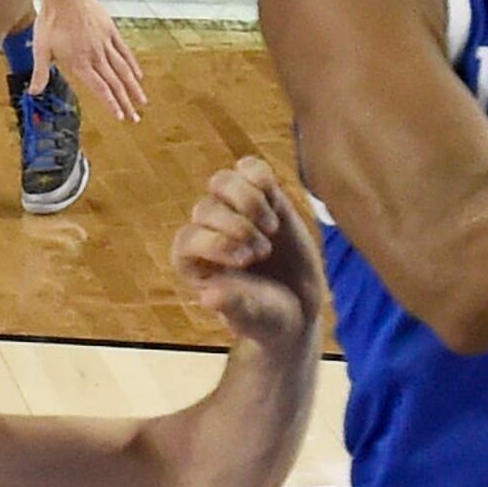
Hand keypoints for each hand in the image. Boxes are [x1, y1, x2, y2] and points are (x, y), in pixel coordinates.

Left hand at [28, 0, 148, 121]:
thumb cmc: (50, 20)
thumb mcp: (40, 49)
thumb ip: (40, 73)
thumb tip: (34, 92)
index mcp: (79, 62)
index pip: (99, 88)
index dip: (111, 104)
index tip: (120, 117)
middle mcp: (96, 55)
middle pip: (115, 83)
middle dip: (126, 102)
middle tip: (135, 118)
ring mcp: (105, 43)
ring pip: (123, 69)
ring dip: (133, 87)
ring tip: (142, 101)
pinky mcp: (110, 31)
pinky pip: (124, 51)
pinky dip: (132, 65)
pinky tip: (138, 75)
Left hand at [170, 154, 327, 355]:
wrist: (298, 307)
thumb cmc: (267, 317)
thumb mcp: (253, 317)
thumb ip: (233, 306)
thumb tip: (208, 297)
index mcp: (192, 262)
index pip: (188, 237)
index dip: (217, 243)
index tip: (247, 262)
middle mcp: (207, 232)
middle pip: (206, 208)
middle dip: (239, 228)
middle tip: (263, 253)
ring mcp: (233, 211)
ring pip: (222, 181)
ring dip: (249, 201)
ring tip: (271, 228)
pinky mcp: (262, 197)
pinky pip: (250, 169)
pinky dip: (261, 176)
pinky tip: (275, 201)